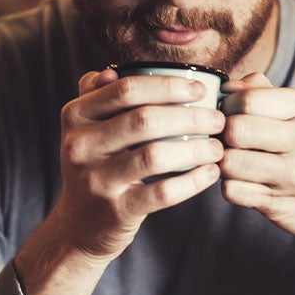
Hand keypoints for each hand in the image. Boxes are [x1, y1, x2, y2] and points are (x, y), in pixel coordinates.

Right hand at [50, 67, 225, 261]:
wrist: (80, 225)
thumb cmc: (96, 166)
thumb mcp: (87, 130)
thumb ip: (99, 97)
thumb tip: (114, 70)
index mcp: (76, 116)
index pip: (126, 90)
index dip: (168, 86)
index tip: (200, 90)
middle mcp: (79, 146)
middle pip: (143, 120)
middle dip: (190, 117)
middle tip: (218, 120)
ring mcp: (96, 180)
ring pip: (154, 156)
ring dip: (195, 148)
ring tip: (218, 147)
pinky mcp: (116, 211)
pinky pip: (162, 193)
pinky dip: (192, 182)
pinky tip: (210, 173)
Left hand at [218, 73, 294, 273]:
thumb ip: (265, 93)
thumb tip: (228, 86)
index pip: (248, 98)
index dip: (229, 107)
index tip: (234, 115)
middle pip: (235, 129)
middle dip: (224, 135)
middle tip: (232, 141)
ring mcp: (294, 175)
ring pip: (228, 161)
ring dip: (225, 163)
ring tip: (238, 162)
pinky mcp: (278, 203)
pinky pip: (231, 190)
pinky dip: (231, 187)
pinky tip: (247, 183)